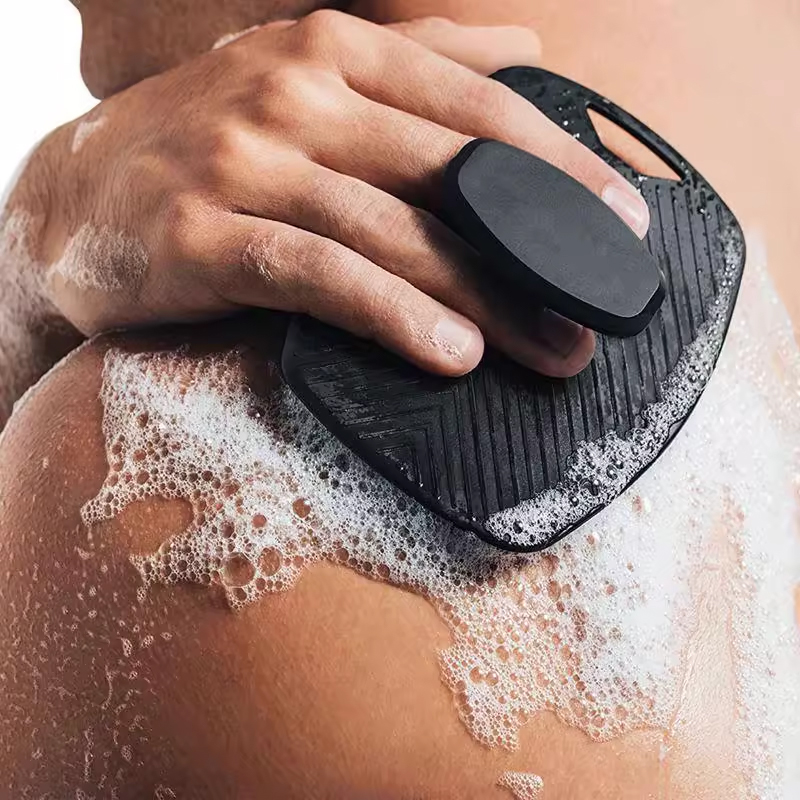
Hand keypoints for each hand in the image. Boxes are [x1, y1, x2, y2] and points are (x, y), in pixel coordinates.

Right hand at [43, 11, 648, 376]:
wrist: (71, 192)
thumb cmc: (207, 141)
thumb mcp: (307, 74)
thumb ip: (419, 58)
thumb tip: (523, 44)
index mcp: (333, 52)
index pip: (474, 108)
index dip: (558, 166)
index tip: (622, 224)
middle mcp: (294, 94)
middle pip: (447, 178)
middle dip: (537, 248)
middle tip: (601, 306)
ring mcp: (246, 164)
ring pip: (391, 232)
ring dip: (482, 297)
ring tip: (547, 348)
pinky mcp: (204, 237)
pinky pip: (320, 276)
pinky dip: (390, 314)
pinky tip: (450, 355)